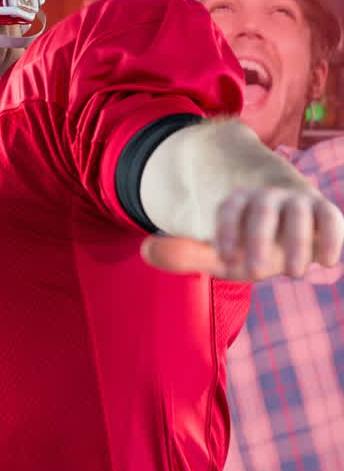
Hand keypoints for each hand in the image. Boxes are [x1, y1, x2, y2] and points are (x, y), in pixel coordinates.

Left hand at [142, 186, 343, 279]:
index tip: (224, 258)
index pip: (228, 208)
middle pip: (262, 208)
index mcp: (237, 202)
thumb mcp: (216, 255)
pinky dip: (331, 237)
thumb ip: (184, 254)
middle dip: (258, 238)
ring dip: (298, 241)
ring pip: (300, 211)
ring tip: (294, 273)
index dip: (224, 231)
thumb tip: (145, 249)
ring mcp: (298, 203)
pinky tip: (325, 263)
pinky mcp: (324, 213)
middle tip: (255, 271)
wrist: (285, 235)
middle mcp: (267, 197)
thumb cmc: (246, 247)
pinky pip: (331, 218)